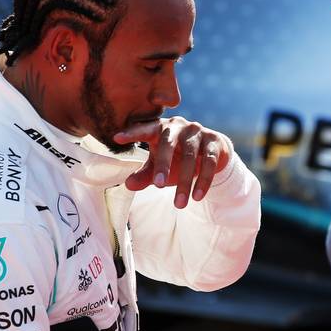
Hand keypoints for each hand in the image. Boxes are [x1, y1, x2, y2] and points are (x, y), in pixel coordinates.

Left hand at [114, 116, 232, 207]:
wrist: (211, 154)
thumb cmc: (178, 159)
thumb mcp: (159, 167)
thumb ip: (145, 175)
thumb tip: (128, 185)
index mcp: (159, 128)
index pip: (144, 129)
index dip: (132, 133)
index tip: (116, 138)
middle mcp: (177, 126)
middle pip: (167, 143)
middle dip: (163, 165)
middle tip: (158, 185)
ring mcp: (197, 131)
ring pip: (190, 156)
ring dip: (185, 182)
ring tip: (179, 205)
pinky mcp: (213, 141)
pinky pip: (208, 161)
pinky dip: (203, 181)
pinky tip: (197, 197)